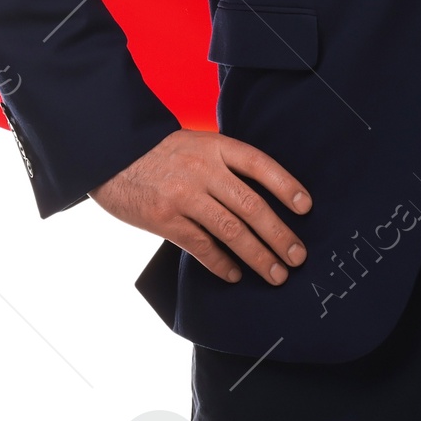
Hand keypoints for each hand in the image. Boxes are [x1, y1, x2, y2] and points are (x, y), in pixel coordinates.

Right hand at [91, 129, 311, 286]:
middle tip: (298, 256)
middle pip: (251, 204)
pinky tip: (235, 275)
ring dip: (257, 255)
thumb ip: (226, 165)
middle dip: (278, 233)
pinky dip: (221, 263)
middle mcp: (204, 170)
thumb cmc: (163, 153)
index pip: (260, 165)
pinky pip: (201, 246)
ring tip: (276, 274)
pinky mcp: (165, 219)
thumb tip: (263, 200)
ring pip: (230, 230)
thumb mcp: (198, 145)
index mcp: (216, 146)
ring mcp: (184, 195)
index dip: (286, 185)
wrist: (114, 154)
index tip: (306, 207)